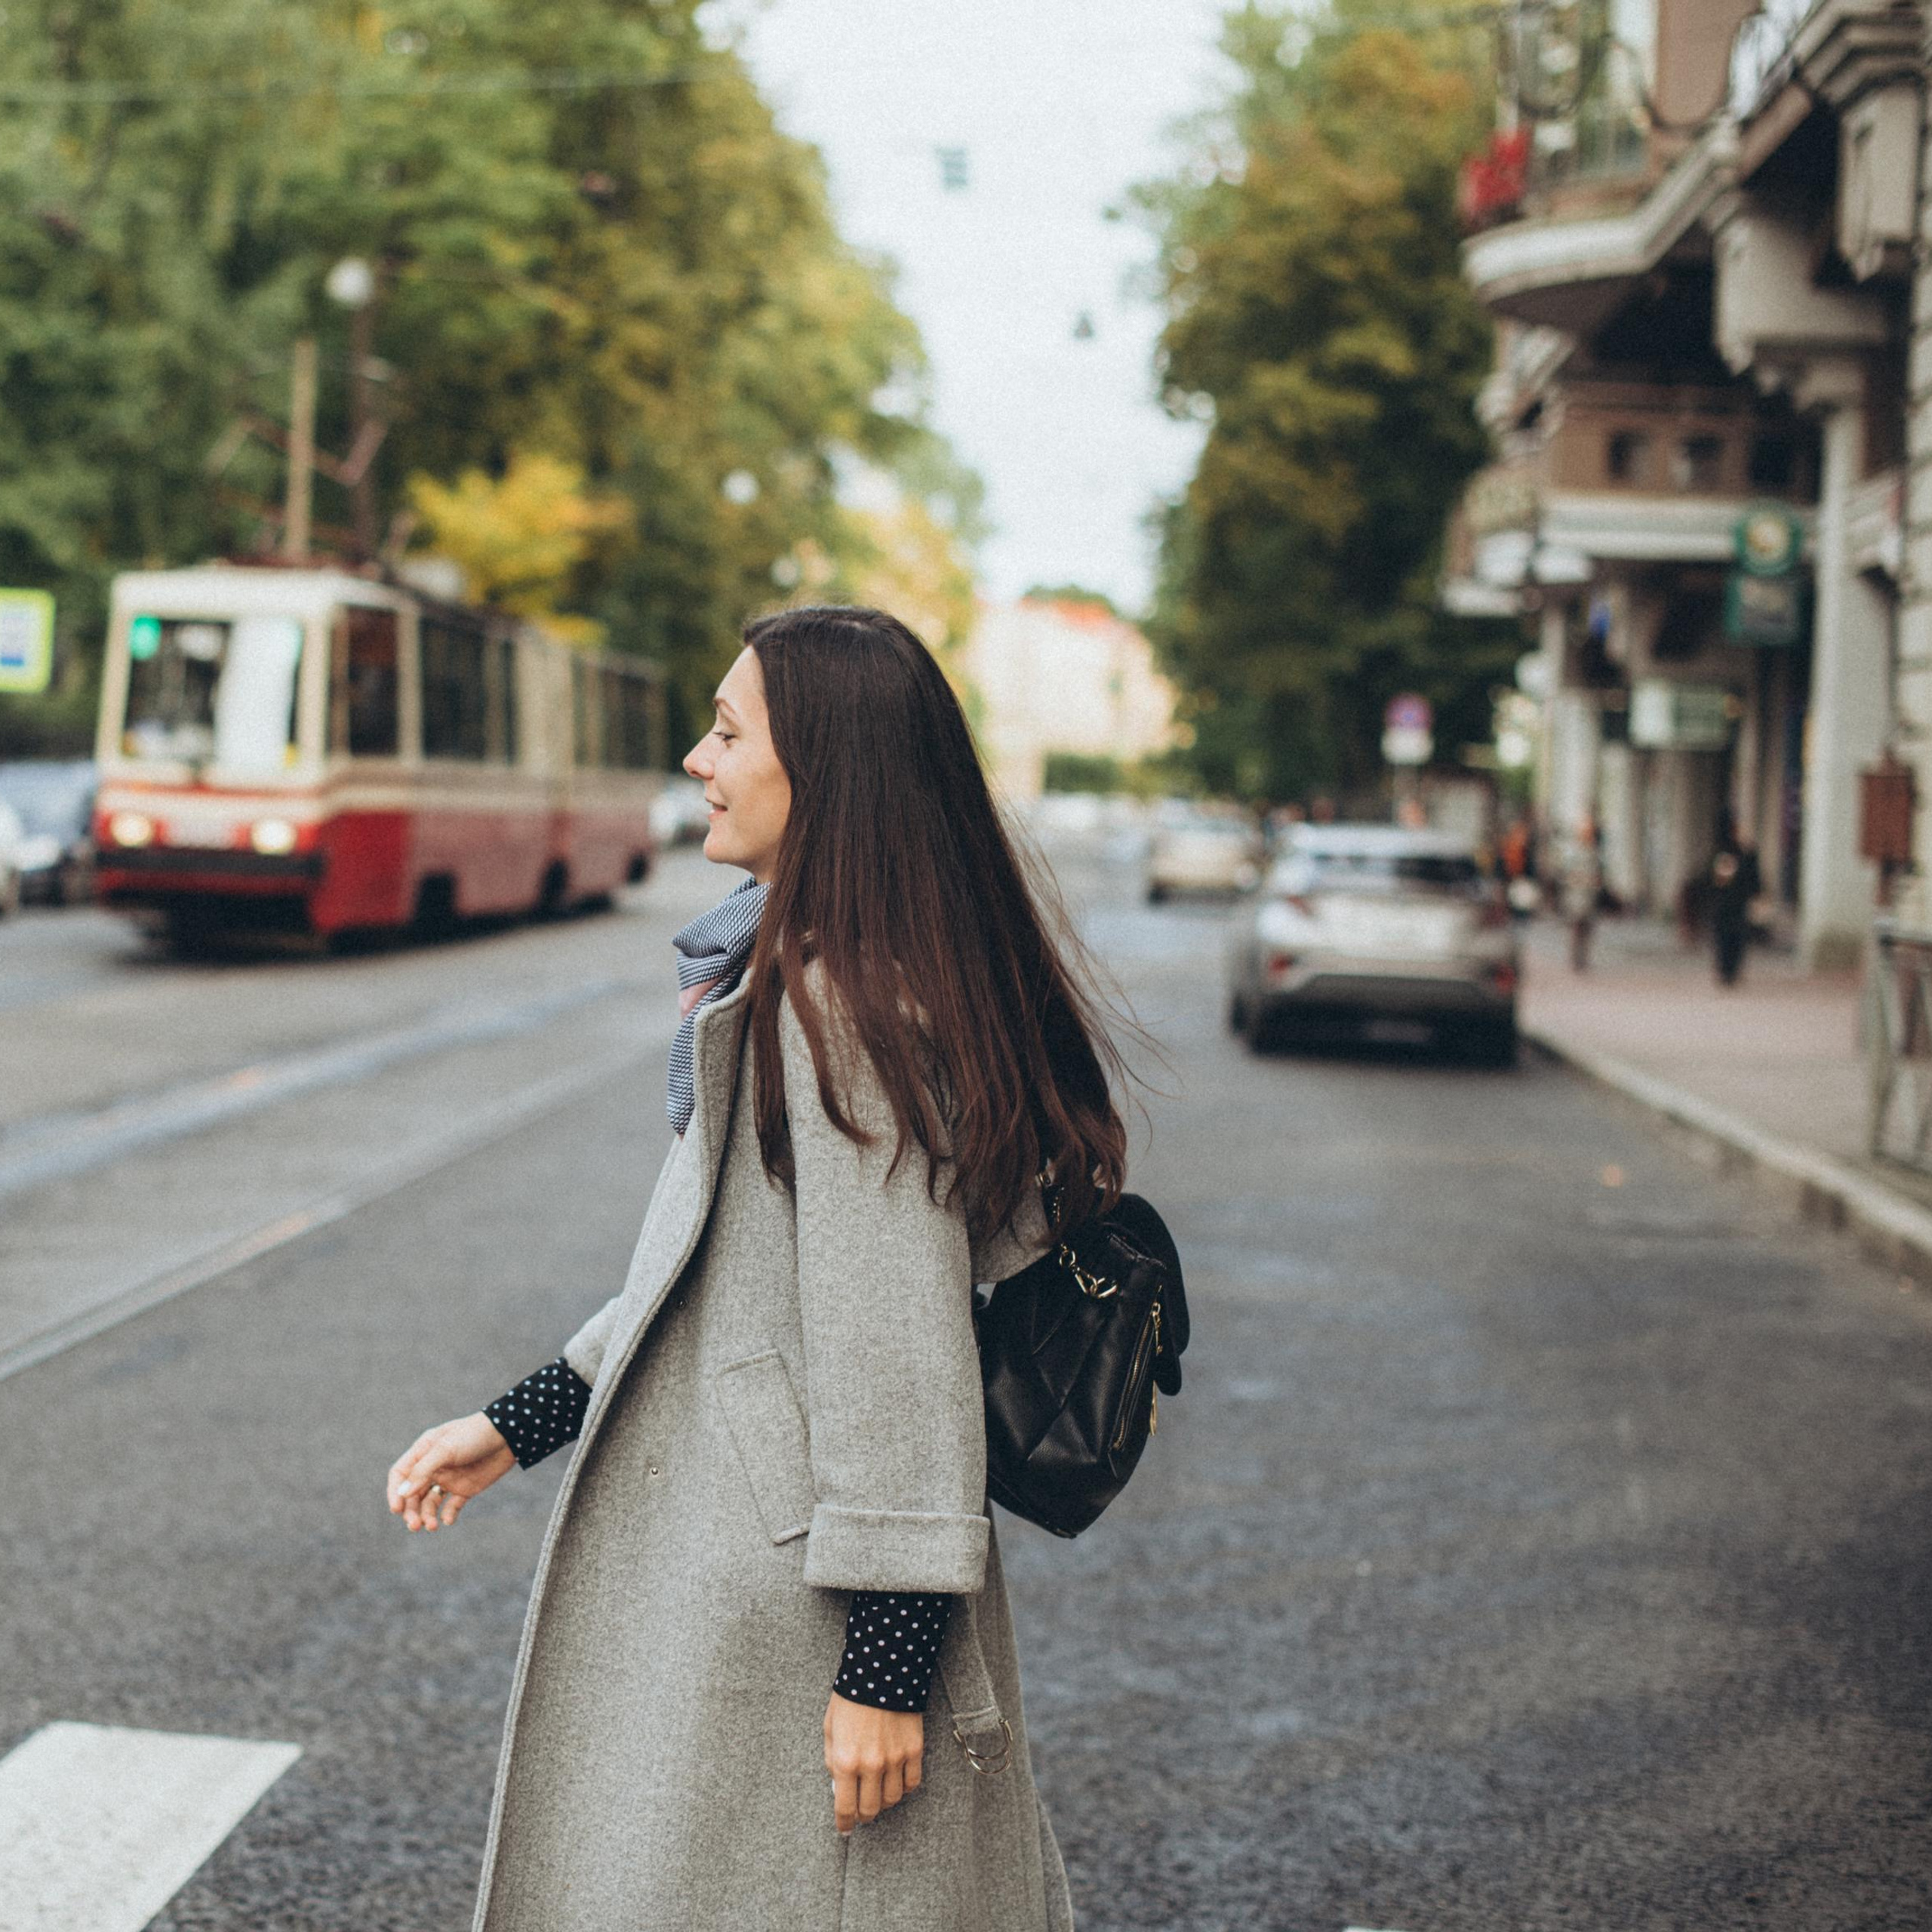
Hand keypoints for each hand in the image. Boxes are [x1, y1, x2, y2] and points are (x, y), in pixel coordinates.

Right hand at [386, 1413, 515, 1530]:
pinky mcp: (465, 1489)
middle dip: (411, 1511)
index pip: (400, 1474)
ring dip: (427, 1516)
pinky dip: (447, 1515)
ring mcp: (449, 1479)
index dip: (395, 1492)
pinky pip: (451, 1506)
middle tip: (415, 1526)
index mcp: (424, 1452)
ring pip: (430, 1503)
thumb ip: (423, 1471)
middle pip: (412, 1493)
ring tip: (432, 1527)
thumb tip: (402, 1493)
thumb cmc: (474, 1435)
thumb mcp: (446, 1449)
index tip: (397, 1509)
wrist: (509, 1435)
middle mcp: (433, 1467)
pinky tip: (448, 1520)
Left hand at [824, 1692, 923, 1835]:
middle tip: (860, 1813)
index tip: (845, 1829)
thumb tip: (838, 1785)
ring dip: (883, 1802)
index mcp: (844, 1761)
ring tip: (877, 1795)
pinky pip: (912, 1783)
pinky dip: (904, 1788)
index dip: (844, 1824)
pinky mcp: (914, 1749)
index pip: (845, 1808)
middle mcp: (870, 1765)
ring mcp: (895, 1759)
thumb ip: (832, 1759)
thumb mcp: (829, 1728)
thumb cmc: (850, 1697)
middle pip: (870, 1810)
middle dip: (863, 1815)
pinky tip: (896, 1782)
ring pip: (892, 1799)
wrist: (881, 1669)